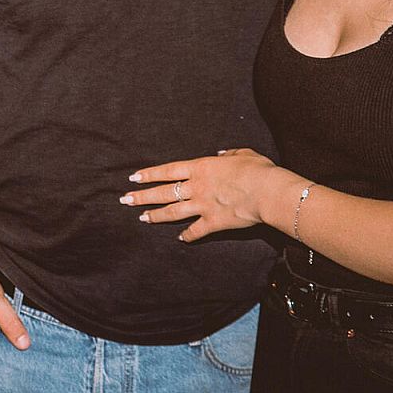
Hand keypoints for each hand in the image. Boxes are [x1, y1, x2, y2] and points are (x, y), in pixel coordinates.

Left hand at [123, 149, 284, 240]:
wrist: (267, 192)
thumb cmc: (257, 170)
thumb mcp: (243, 153)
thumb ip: (229, 154)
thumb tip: (222, 154)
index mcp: (201, 167)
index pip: (168, 171)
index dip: (149, 174)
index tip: (133, 178)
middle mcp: (197, 187)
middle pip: (163, 192)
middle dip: (142, 196)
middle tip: (125, 200)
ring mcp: (203, 206)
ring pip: (173, 212)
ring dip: (156, 215)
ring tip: (142, 218)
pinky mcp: (213, 223)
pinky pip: (196, 231)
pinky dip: (188, 236)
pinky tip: (181, 239)